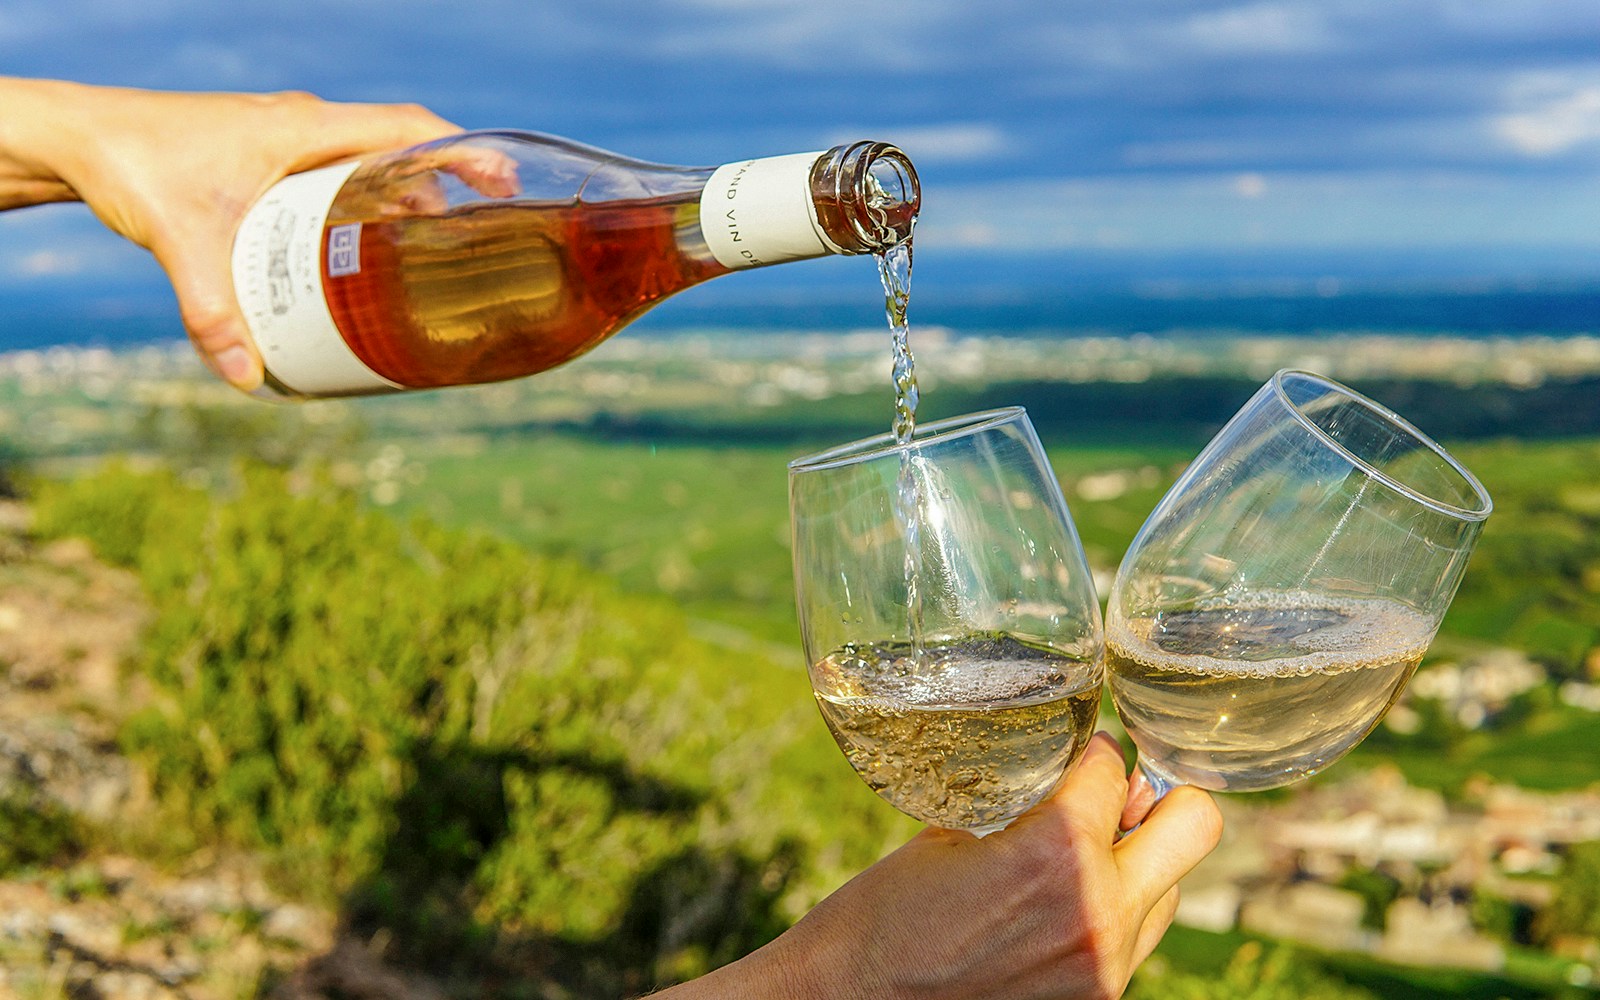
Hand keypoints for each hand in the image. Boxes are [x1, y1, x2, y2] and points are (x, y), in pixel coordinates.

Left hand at [0, 78, 459, 390]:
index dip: (463, 151)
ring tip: (433, 250)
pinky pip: (339, 172)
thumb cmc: (131, 165)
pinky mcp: (269, 157)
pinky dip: (365, 201)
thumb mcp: (181, 243)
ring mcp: (287, 139)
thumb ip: (213, 313)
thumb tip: (248, 379)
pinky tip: (364, 247)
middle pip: (400, 147)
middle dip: (447, 186)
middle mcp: (303, 127)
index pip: (406, 128)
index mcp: (303, 128)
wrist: (78, 138)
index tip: (504, 180)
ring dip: (405, 195)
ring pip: (369, 161)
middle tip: (480, 234)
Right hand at [671, 731, 1222, 999]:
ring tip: (1074, 861)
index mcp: (1054, 853)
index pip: (1115, 766)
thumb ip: (1026, 806)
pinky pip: (1136, 938)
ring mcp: (1105, 966)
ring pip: (1172, 888)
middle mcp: (1098, 911)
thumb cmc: (881, 919)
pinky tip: (1052, 908)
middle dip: (1159, 798)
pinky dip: (1111, 911)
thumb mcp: (950, 835)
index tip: (1074, 749)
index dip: (1092, 749)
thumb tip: (1078, 781)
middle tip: (1114, 797)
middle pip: (1196, 822)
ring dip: (1136, 862)